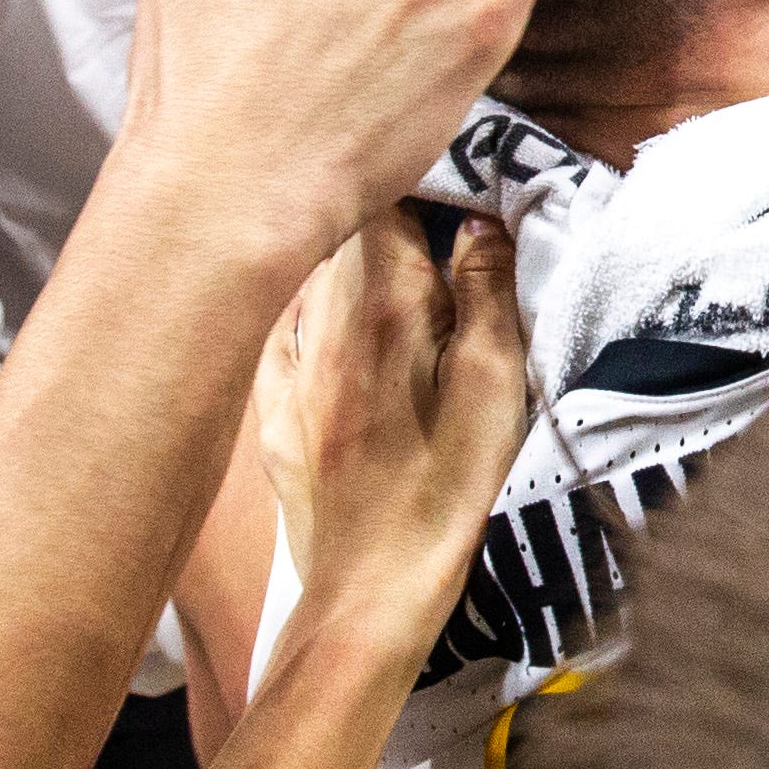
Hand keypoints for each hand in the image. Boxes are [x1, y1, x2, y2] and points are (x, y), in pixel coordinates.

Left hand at [258, 207, 528, 646]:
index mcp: (381, 300)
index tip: (457, 185)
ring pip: (304, 272)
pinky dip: (307, 310)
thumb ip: (487, 291)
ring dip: (340, 256)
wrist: (368, 592)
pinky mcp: (272, 409)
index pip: (384, 190)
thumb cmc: (446, 491)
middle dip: (376, 205)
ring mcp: (285, 363)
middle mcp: (317, 317)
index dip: (420, 175)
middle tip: (429, 218)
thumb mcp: (496, 386)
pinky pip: (281, 329)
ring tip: (390, 270)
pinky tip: (334, 324)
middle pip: (335, 224)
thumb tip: (479, 218)